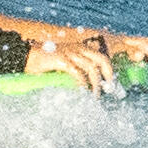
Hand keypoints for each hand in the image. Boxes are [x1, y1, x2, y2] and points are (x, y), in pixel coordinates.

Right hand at [26, 26, 147, 85]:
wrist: (25, 57)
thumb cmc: (47, 65)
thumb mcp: (66, 68)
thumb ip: (79, 74)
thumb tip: (93, 91)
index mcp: (84, 50)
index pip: (106, 57)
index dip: (117, 69)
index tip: (122, 84)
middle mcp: (80, 49)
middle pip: (104, 60)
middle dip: (111, 77)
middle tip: (113, 93)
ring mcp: (70, 52)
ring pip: (91, 68)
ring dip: (96, 85)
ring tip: (96, 98)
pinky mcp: (60, 59)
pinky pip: (76, 71)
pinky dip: (81, 83)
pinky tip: (83, 92)